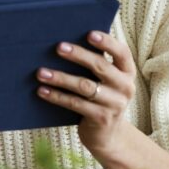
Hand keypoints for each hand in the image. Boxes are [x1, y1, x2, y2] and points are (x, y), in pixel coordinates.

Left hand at [36, 30, 136, 157]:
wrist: (107, 135)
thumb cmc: (98, 98)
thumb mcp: (103, 81)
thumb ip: (93, 64)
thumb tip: (63, 44)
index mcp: (127, 72)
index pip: (122, 53)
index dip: (107, 42)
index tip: (89, 34)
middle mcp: (125, 87)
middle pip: (100, 66)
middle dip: (78, 55)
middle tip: (58, 47)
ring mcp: (115, 104)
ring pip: (85, 86)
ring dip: (60, 78)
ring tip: (40, 72)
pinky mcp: (102, 118)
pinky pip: (76, 104)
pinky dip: (57, 96)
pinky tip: (42, 90)